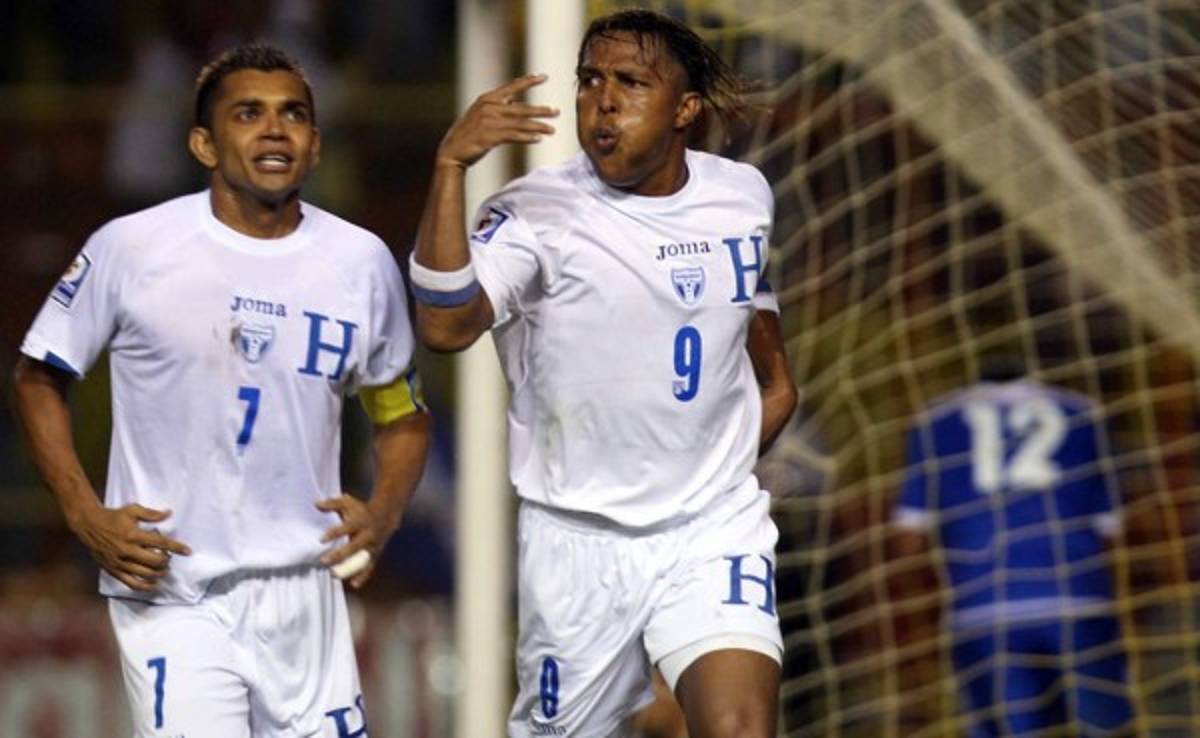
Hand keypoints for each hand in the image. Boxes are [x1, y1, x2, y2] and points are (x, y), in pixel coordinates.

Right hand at [72, 504, 190, 591]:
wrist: (88, 525)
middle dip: (167, 561)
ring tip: (163, 569)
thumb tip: (169, 513)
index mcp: (134, 535)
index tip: (188, 551)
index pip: (161, 544)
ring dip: (159, 573)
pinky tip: (154, 584)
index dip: (177, 548)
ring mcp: (120, 563)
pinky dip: (145, 587)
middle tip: (168, 558)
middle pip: (155, 562)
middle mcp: (127, 551)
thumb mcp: (132, 510)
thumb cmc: (113, 516)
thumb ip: (151, 514)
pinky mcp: (113, 571)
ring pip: (146, 574)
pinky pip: (131, 584)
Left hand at [317, 494, 397, 588]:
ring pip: (361, 559)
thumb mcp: (348, 502)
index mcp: (360, 522)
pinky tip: (354, 584)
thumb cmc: (362, 510)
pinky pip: (369, 566)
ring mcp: (372, 546)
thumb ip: (332, 504)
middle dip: (339, 554)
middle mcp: (367, 535)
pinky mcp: (375, 554)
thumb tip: (316, 504)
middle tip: (324, 561)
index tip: (321, 540)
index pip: (346, 528)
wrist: (385, 516)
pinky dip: (363, 575)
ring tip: (335, 575)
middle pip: (353, 546)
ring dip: (349, 568)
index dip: (334, 533)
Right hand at [437, 74, 558, 169]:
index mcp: (487, 99)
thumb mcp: (480, 114)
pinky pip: (513, 136)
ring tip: (552, 129)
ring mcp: (489, 122)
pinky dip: (527, 137)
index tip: (544, 76)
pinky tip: (538, 139)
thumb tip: (513, 101)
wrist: (452, 151)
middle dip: (540, 110)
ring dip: (538, 126)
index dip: (528, 81)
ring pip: (520, 123)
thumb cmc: (468, 134)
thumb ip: (497, 107)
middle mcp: (489, 107)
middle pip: (521, 108)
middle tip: (556, 112)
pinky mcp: (490, 136)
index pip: (512, 87)